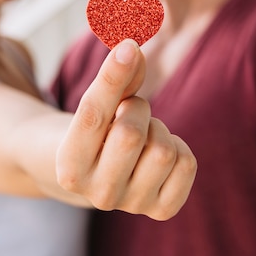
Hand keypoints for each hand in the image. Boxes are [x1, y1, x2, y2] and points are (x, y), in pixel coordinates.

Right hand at [56, 39, 196, 220]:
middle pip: (131, 133)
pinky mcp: (161, 210)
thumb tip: (134, 48)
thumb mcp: (93, 104)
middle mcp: (97, 194)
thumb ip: (114, 78)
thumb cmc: (91, 129)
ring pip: (163, 149)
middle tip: (128, 109)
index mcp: (69, 166)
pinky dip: (177, 146)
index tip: (128, 45)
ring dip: (157, 127)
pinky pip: (186, 163)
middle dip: (136, 107)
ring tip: (141, 132)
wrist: (91, 174)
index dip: (112, 76)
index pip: (93, 114)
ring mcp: (131, 205)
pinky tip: (156, 150)